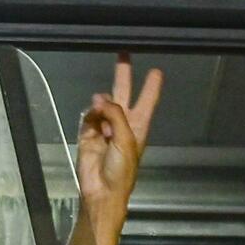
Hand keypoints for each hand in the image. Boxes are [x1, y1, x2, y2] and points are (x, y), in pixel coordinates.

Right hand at [77, 53, 163, 244]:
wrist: (102, 191)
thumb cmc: (122, 170)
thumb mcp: (126, 140)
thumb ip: (115, 115)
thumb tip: (98, 98)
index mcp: (139, 127)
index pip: (147, 101)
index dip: (151, 86)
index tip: (156, 70)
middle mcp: (123, 124)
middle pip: (123, 93)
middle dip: (123, 74)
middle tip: (123, 54)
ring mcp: (104, 128)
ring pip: (102, 104)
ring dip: (101, 104)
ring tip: (101, 108)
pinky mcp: (88, 133)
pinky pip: (88, 116)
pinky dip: (90, 116)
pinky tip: (93, 122)